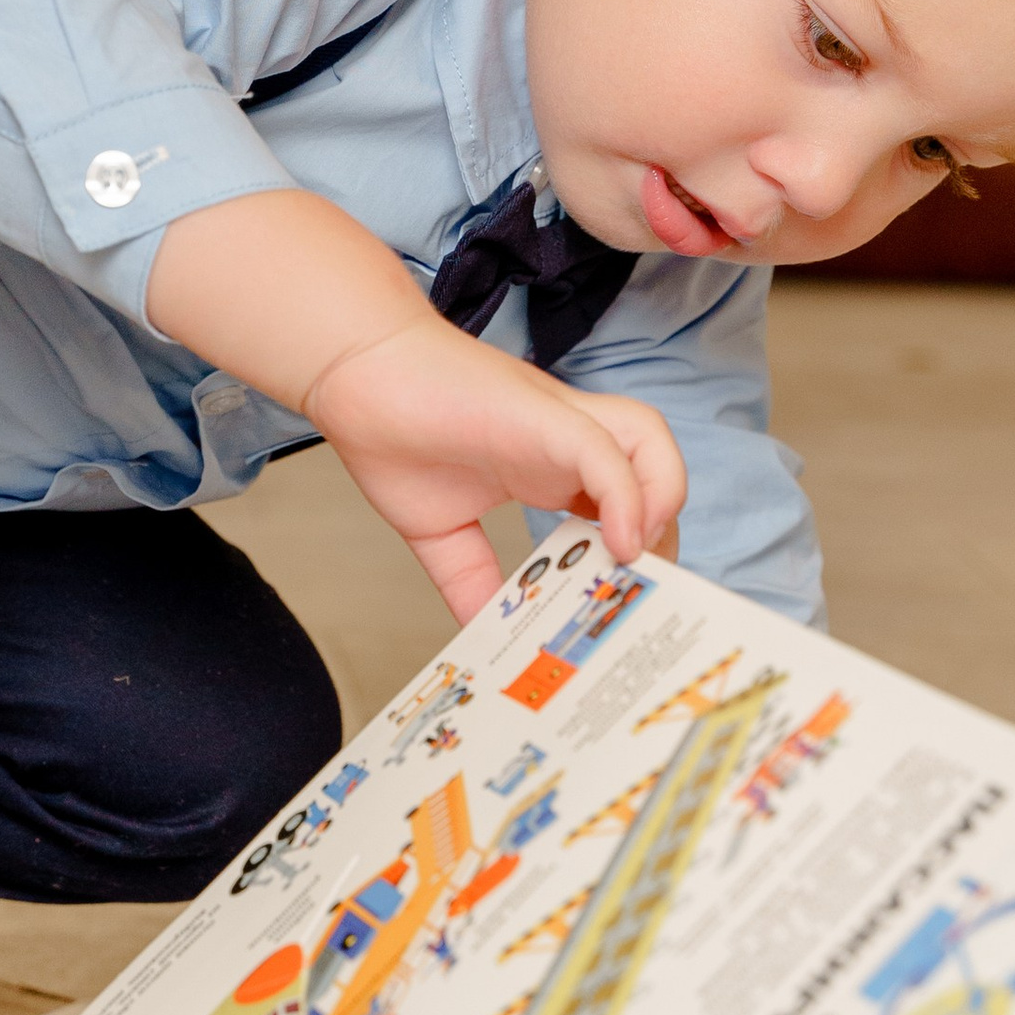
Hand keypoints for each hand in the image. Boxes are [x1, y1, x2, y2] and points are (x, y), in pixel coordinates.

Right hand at [143, 187, 684, 622]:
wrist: (354, 377)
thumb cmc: (394, 434)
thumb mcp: (441, 533)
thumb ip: (470, 582)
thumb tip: (483, 637)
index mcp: (552, 468)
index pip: (626, 506)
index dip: (637, 554)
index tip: (619, 605)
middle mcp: (569, 443)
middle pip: (656, 476)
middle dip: (661, 539)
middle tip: (633, 597)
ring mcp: (560, 425)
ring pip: (650, 447)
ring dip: (661, 504)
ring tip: (636, 562)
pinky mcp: (545, 416)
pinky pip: (608, 451)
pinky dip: (628, 496)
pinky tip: (620, 543)